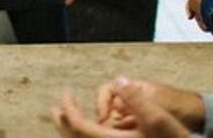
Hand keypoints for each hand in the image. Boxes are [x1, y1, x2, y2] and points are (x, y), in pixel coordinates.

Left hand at [51, 84, 189, 136]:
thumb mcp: (157, 117)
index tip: (65, 94)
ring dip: (71, 130)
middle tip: (55, 108)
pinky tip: (91, 128)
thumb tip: (118, 80)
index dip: (68, 108)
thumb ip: (136, 98)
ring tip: (66, 118)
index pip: (79, 126)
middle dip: (63, 122)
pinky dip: (84, 135)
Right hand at [93, 78, 204, 132]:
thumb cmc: (182, 106)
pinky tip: (129, 135)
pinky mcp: (146, 123)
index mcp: (136, 87)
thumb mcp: (156, 100)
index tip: (103, 117)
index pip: (108, 89)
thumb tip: (117, 80)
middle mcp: (135, 97)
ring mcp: (140, 110)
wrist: (201, 118)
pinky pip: (129, 126)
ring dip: (117, 126)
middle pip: (111, 104)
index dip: (101, 102)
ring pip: (119, 118)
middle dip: (108, 117)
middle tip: (108, 129)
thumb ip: (135, 93)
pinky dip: (126, 131)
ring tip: (119, 134)